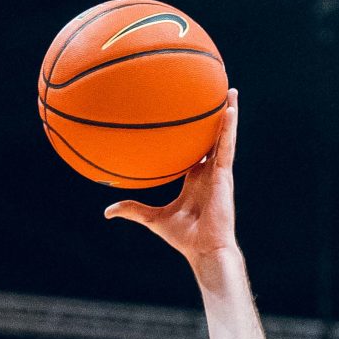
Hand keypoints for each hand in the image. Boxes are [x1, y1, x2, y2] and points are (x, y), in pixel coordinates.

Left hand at [105, 90, 240, 269]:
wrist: (204, 249)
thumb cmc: (184, 237)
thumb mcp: (152, 218)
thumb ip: (133, 210)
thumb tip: (107, 211)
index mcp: (196, 179)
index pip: (196, 151)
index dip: (195, 134)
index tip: (191, 117)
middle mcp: (209, 172)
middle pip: (213, 138)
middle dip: (216, 117)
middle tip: (216, 93)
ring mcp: (219, 173)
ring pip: (224, 137)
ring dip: (228, 114)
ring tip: (231, 90)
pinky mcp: (224, 176)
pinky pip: (227, 147)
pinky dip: (229, 129)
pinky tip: (230, 110)